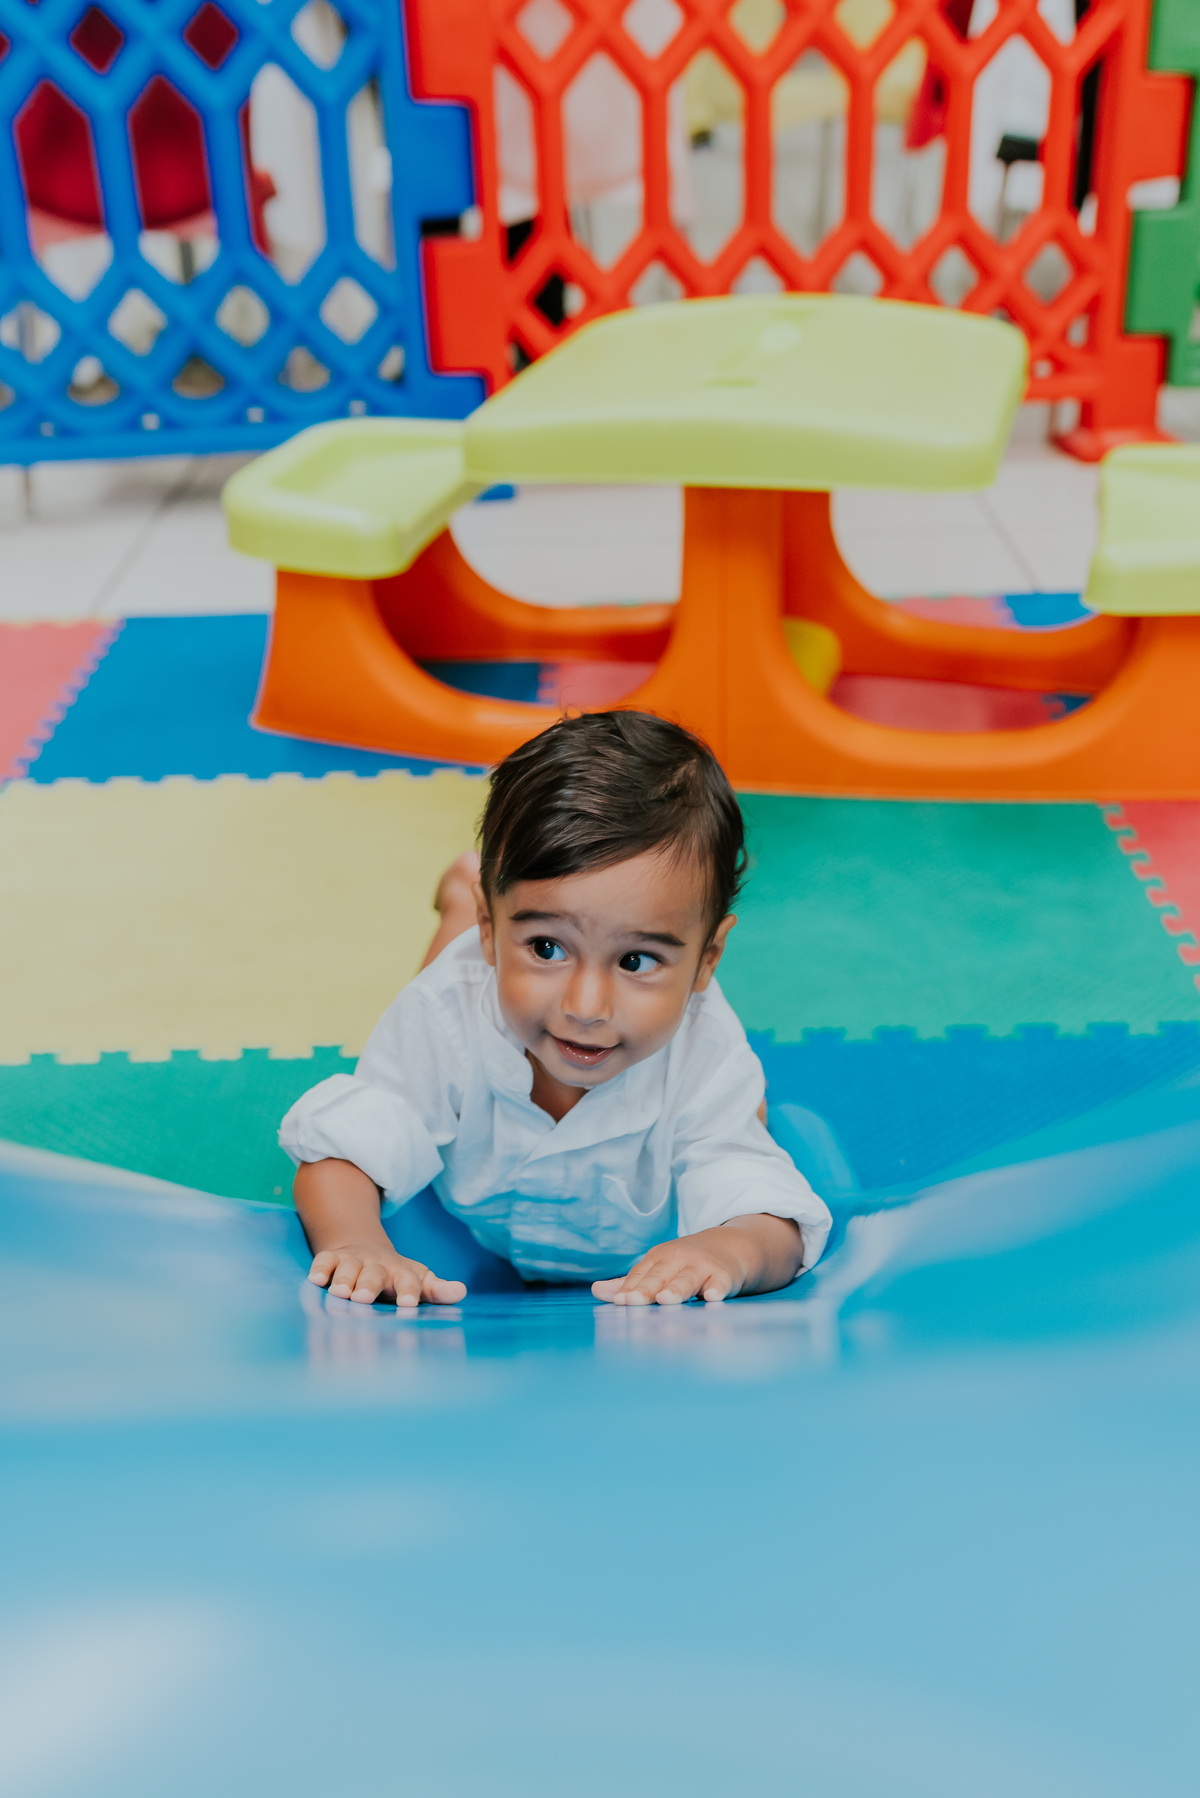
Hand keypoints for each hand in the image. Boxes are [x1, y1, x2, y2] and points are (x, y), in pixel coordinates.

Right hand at [308, 1241, 465, 1306]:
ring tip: (340, 1293)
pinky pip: (325, 1260)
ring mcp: (353, 1260)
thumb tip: (461, 1292)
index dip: (409, 1292)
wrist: (363, 1247)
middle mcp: (377, 1265)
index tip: (407, 1306)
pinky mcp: (332, 1258)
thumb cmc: (394, 1275)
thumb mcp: (418, 1279)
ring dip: (344, 1279)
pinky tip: (315, 1280)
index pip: (408, 1282)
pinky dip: (320, 1268)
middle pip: (374, 1274)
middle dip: (368, 1286)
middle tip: (363, 1300)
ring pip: (348, 1268)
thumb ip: (437, 1289)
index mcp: (401, 1273)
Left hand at [591, 1214, 801, 1305]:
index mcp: (658, 1259)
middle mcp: (678, 1260)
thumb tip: (595, 1290)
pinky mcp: (725, 1276)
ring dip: (676, 1290)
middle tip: (631, 1303)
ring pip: (687, 1280)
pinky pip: (721, 1283)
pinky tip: (712, 1298)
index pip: (640, 1276)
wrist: (733, 1246)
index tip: (618, 1303)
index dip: (629, 1289)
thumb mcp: (659, 1268)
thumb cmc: (687, 1264)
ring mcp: (702, 1267)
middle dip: (646, 1291)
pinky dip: (717, 1290)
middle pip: (659, 1277)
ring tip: (665, 1300)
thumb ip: (631, 1283)